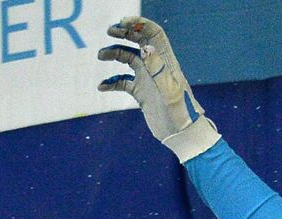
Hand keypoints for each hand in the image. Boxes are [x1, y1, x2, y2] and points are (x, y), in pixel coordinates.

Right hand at [97, 16, 219, 161]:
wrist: (181, 134)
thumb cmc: (181, 114)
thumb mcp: (169, 91)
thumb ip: (157, 69)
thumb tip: (145, 47)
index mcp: (166, 62)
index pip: (154, 35)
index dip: (139, 24)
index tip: (122, 22)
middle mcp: (156, 67)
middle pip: (139, 42)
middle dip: (125, 33)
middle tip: (110, 30)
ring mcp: (148, 79)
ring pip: (128, 59)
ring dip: (114, 54)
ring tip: (100, 56)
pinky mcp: (141, 93)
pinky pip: (123, 81)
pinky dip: (112, 81)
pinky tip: (102, 87)